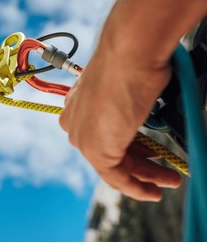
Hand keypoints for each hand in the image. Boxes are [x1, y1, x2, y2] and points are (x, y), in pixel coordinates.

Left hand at [59, 47, 180, 201]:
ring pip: (115, 166)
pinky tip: (152, 192)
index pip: (103, 133)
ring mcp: (83, 136)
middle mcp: (75, 121)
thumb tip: (142, 106)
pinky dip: (136, 188)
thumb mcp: (127, 85)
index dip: (129, 146)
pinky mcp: (94, 149)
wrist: (129, 52)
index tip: (151, 154)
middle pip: (111, 151)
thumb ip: (128, 104)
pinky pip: (116, 177)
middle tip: (165, 171)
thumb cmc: (132, 59)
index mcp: (78, 104)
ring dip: (145, 177)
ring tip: (169, 180)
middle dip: (141, 164)